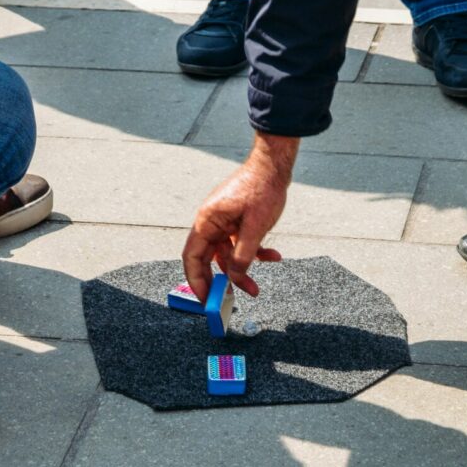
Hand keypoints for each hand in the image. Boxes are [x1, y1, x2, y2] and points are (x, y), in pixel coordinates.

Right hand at [181, 132, 295, 300]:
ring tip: (256, 287)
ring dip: (242, 269)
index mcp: (207, 221)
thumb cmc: (261, 188)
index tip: (206, 301)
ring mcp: (224, 220)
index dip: (196, 281)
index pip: (192, 257)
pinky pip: (240, 243)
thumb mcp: (254, 228)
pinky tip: (272, 256)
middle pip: (208, 258)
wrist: (274, 165)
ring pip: (227, 253)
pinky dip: (253, 252)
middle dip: (220, 281)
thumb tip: (235, 278)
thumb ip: (243, 256)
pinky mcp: (236, 219)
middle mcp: (211, 222)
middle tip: (227, 301)